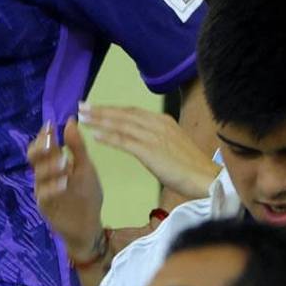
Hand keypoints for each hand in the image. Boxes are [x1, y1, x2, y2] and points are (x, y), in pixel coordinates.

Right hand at [30, 118, 103, 260]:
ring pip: (38, 175)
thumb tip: (71, 120)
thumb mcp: (85, 168)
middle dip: (40, 148)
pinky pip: (44, 194)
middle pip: (33, 157)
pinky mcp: (46, 206)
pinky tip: (64, 182)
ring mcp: (42, 190)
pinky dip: (53, 187)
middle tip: (50, 141)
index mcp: (52, 164)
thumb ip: (77, 147)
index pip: (42, 145)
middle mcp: (44, 175)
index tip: (50, 126)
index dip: (44, 135)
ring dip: (50, 167)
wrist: (87, 226)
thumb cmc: (86, 195)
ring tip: (64, 162)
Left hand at [77, 102, 216, 198]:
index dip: (111, 109)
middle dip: (100, 110)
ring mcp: (153, 136)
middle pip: (123, 114)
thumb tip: (139, 135)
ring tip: (82, 118)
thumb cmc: (191, 166)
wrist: (205, 179)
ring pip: (120, 125)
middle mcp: (157, 124)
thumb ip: (157, 136)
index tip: (95, 106)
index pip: (131, 111)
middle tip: (81, 106)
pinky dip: (108, 137)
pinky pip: (124, 141)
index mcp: (163, 120)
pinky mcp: (149, 150)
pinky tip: (95, 136)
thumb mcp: (173, 143)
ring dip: (99, 120)